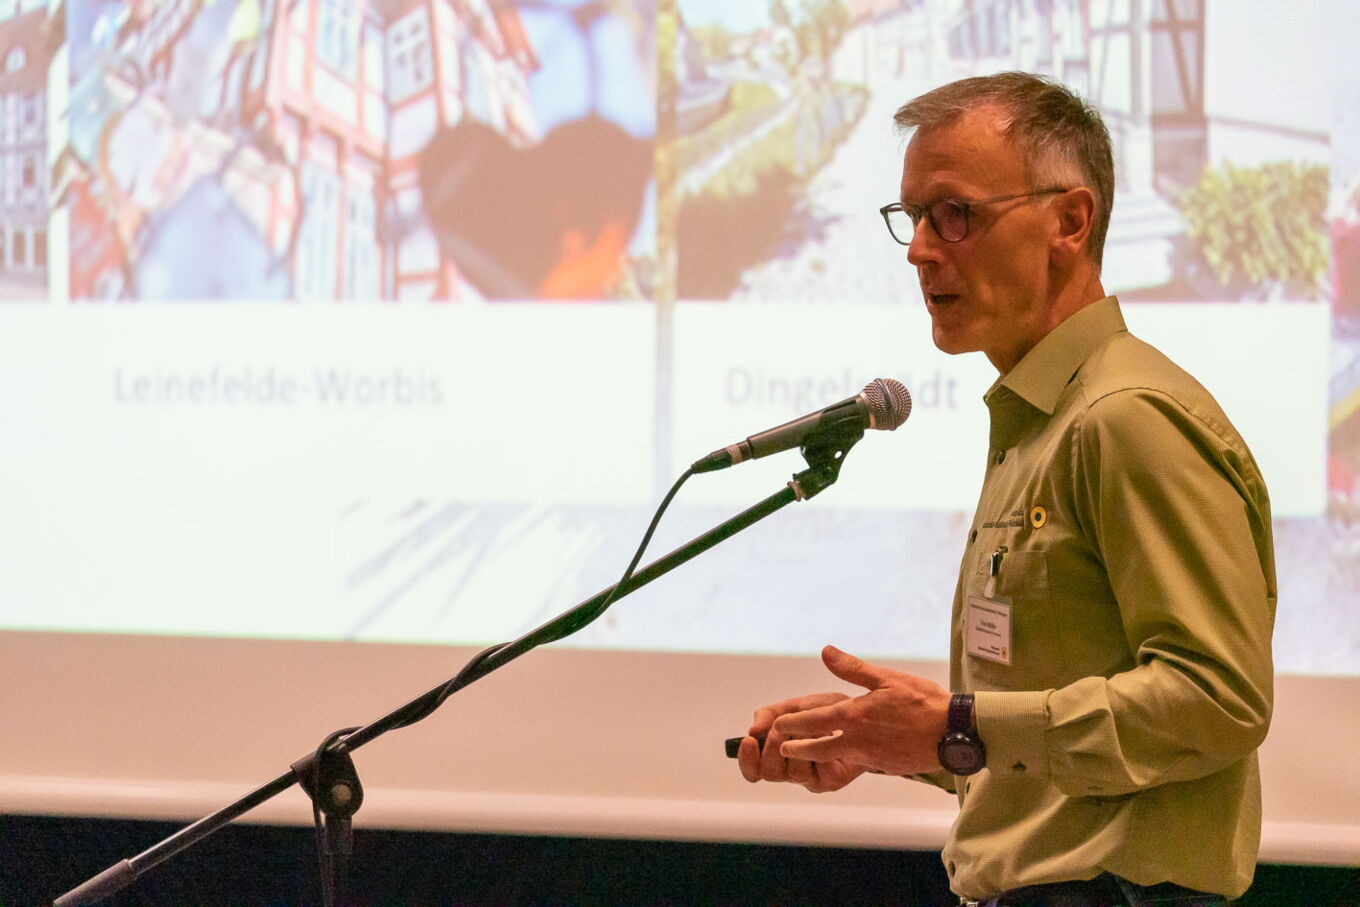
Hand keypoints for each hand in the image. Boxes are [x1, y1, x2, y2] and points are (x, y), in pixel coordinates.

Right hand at [737, 692, 867, 792]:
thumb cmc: (830, 711)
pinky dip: (819, 751)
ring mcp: (812, 778)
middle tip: (785, 727)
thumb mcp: (797, 704)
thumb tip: (752, 729)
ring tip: (813, 727)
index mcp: (779, 754)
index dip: (746, 760)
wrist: (867, 716)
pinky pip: (817, 773)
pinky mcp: (831, 782)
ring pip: (792, 773)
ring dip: (800, 744)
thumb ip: (771, 713)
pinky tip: (828, 737)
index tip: (749, 740)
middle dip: (774, 746)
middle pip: (770, 773)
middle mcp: (792, 770)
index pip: (753, 770)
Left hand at [774, 645, 950, 776]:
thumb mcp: (887, 678)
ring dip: (816, 755)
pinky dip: (845, 759)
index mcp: (855, 715)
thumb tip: (826, 652)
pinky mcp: (884, 766)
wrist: (953, 733)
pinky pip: (858, 762)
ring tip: (804, 752)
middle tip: (781, 748)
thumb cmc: (922, 702)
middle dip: (796, 748)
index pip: (813, 722)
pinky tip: (844, 753)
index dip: (792, 724)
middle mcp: (857, 739)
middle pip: (816, 749)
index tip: (777, 725)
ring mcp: (870, 756)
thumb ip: (853, 669)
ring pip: (834, 758)